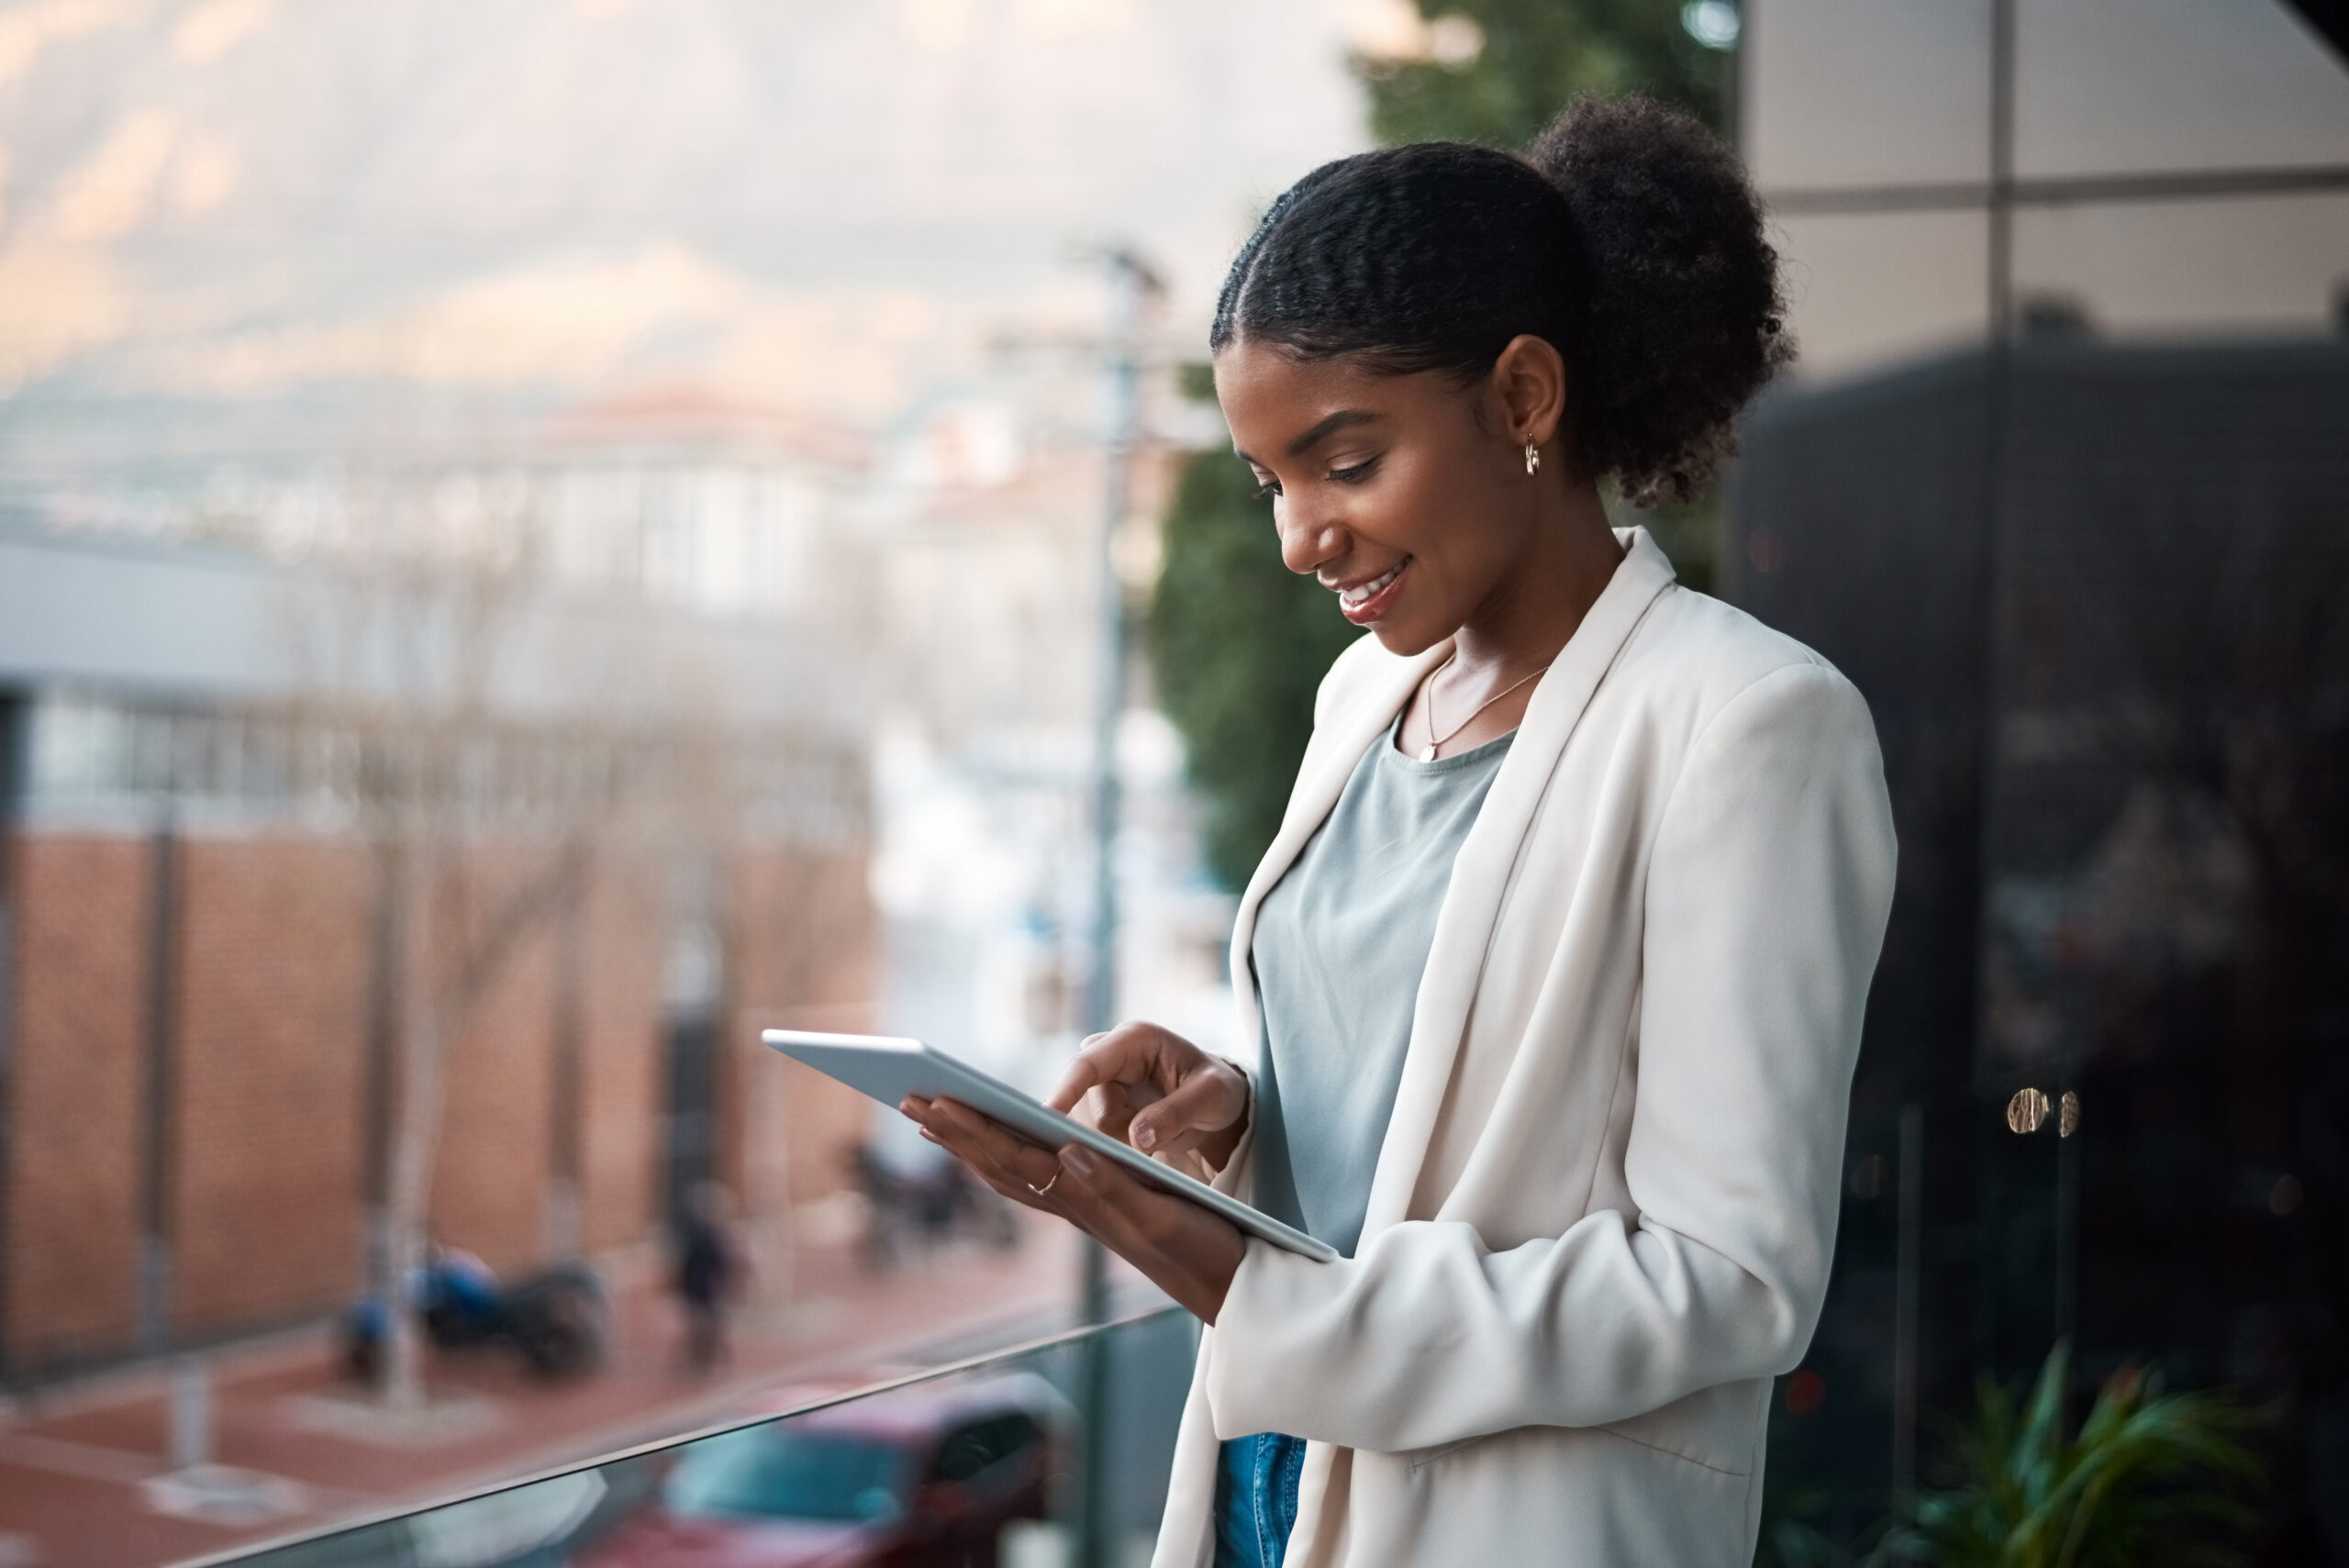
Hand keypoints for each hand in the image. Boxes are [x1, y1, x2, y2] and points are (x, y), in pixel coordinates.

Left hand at [899, 1094, 1246, 1323]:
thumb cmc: (1204, 1247)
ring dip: (968, 1144)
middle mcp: (1075, 1206)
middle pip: (998, 1163)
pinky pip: (1036, 1181)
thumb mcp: (1164, 1214)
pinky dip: (1004, 1159)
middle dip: (952, 1132)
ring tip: (933, 1121)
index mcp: (1086, 1200)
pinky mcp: (1099, 1210)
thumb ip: (1115, 1187)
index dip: (973, 1129)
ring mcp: (1083, 1210)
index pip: (1016, 1158)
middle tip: (906, 1099)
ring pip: (1010, 1174)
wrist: (1229, 1286)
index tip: (934, 1100)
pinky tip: (995, 1150)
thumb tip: (1067, 1150)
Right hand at [1048, 1022, 1249, 1172]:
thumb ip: (1176, 1113)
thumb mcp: (1212, 1097)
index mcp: (1134, 1039)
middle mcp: (1107, 1055)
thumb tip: (1137, 1138)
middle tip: (1158, 1138)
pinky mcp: (1093, 1106)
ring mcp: (1097, 1082)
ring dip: (1119, 1142)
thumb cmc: (1215, 1090)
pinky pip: (1090, 1136)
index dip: (1065, 1090)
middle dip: (1118, 1131)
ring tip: (1159, 1134)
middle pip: (1086, 1107)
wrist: (1213, 1100)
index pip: (1087, 1064)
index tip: (1045, 1116)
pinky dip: (1113, 1148)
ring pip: (1087, 1127)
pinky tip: (1142, 1146)